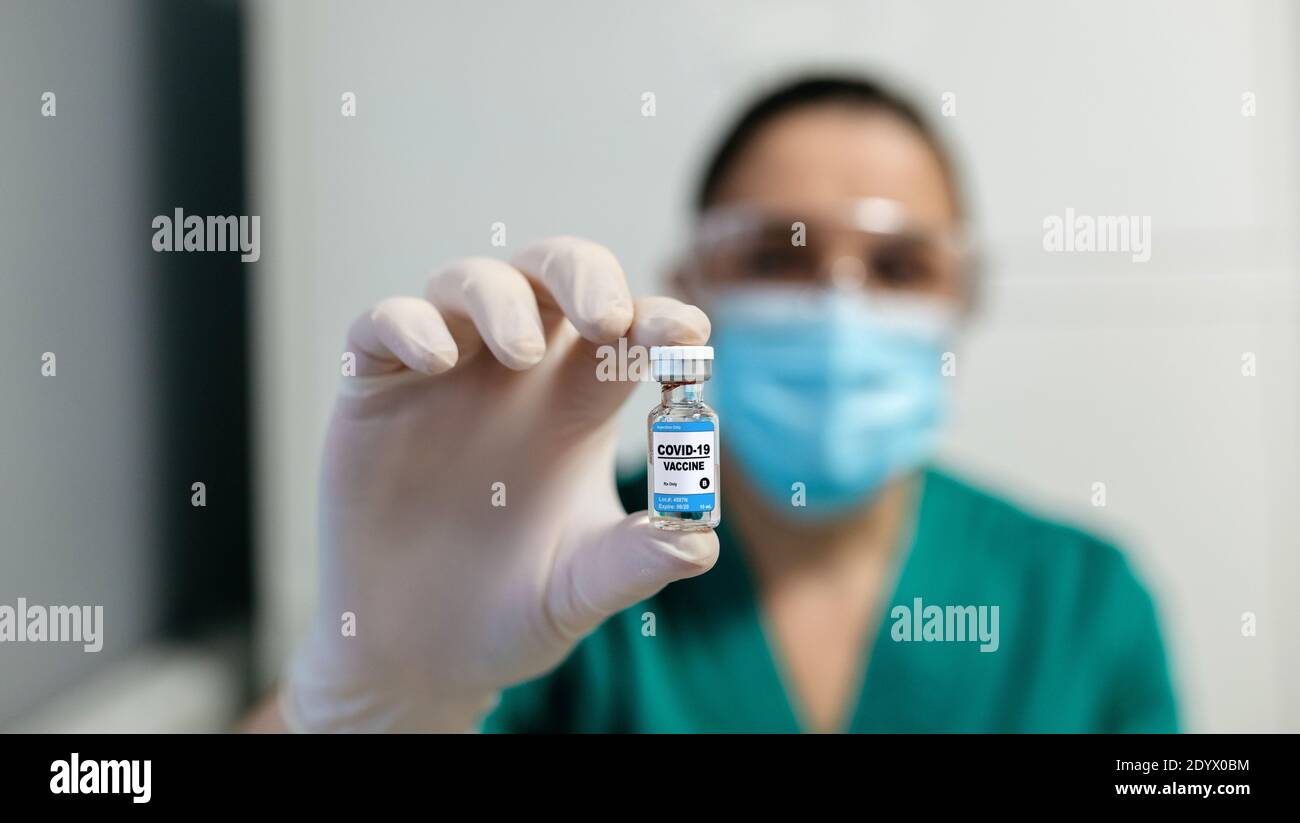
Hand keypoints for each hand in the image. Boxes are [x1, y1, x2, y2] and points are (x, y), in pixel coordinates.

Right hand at [281, 237, 718, 731]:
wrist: (418, 659)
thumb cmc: (511, 613)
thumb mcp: (581, 590)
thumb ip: (637, 560)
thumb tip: (699, 540)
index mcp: (578, 406)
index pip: (626, 331)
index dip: (658, 319)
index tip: (687, 336)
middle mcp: (514, 375)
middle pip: (552, 276)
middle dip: (583, 275)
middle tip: (607, 316)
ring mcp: (442, 375)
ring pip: (469, 283)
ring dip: (500, 297)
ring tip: (521, 351)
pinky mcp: (373, 393)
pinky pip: (383, 325)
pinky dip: (409, 324)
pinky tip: (436, 360)